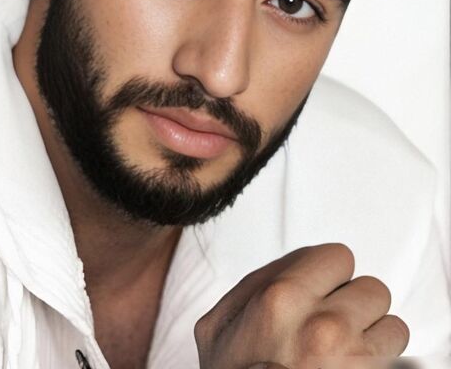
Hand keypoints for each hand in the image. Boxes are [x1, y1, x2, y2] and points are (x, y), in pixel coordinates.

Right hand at [194, 243, 408, 368]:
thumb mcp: (218, 324)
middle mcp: (322, 323)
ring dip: (372, 330)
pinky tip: (355, 363)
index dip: (329, 273)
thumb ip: (257, 283)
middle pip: (372, 288)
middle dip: (355, 302)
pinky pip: (397, 352)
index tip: (320, 289)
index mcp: (281, 297)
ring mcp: (350, 357)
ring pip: (391, 321)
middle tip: (333, 319)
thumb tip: (300, 262)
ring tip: (346, 345)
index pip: (338, 257)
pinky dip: (382, 356)